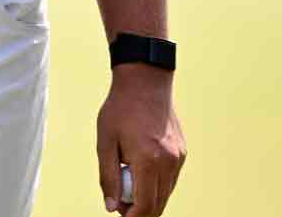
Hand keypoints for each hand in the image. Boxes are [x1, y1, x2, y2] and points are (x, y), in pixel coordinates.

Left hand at [97, 63, 185, 214]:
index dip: (133, 216)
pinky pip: (170, 179)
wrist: (145, 83)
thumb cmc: (120, 110)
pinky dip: (156, 183)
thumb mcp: (105, 142)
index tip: (119, 213)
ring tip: (126, 183)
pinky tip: (139, 170)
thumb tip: (111, 206)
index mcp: (148, 160)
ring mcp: (179, 158)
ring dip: (148, 197)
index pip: (146, 205)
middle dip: (140, 210)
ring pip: (166, 193)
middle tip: (120, 203)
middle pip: (159, 204)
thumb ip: (108, 176)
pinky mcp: (182, 153)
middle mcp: (169, 162)